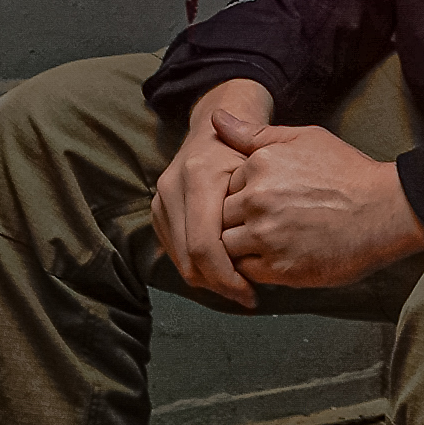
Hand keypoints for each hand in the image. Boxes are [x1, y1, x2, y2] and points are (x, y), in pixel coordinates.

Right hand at [155, 80, 277, 306]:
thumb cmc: (249, 147)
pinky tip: (222, 271)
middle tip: (246, 297)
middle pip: (189, 258)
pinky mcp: (158, 210)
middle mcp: (172, 187)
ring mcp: (161, 199)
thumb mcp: (263, 164)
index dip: (226, 277)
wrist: (215, 127)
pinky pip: (175, 252)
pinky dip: (198, 267)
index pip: (204, 245)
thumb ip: (263, 202)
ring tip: (237, 287)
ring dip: (208, 280)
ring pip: (180, 259)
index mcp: (198, 176)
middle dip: (218, 284)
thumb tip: (265, 252)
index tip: (251, 293)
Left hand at [158, 97, 423, 307]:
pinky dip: (256, 268)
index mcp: (259, 166)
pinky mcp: (281, 269)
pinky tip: (279, 257)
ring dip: (242, 247)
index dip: (240, 197)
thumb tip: (216, 119)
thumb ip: (254, 133)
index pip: (223, 187)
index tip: (263, 202)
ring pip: (228, 247)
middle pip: (220, 218)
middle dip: (235, 223)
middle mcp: (257, 201)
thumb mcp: (304, 138)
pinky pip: (247, 272)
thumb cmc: (349, 172)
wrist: (387, 210)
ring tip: (271, 242)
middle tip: (265, 224)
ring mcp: (267, 236)